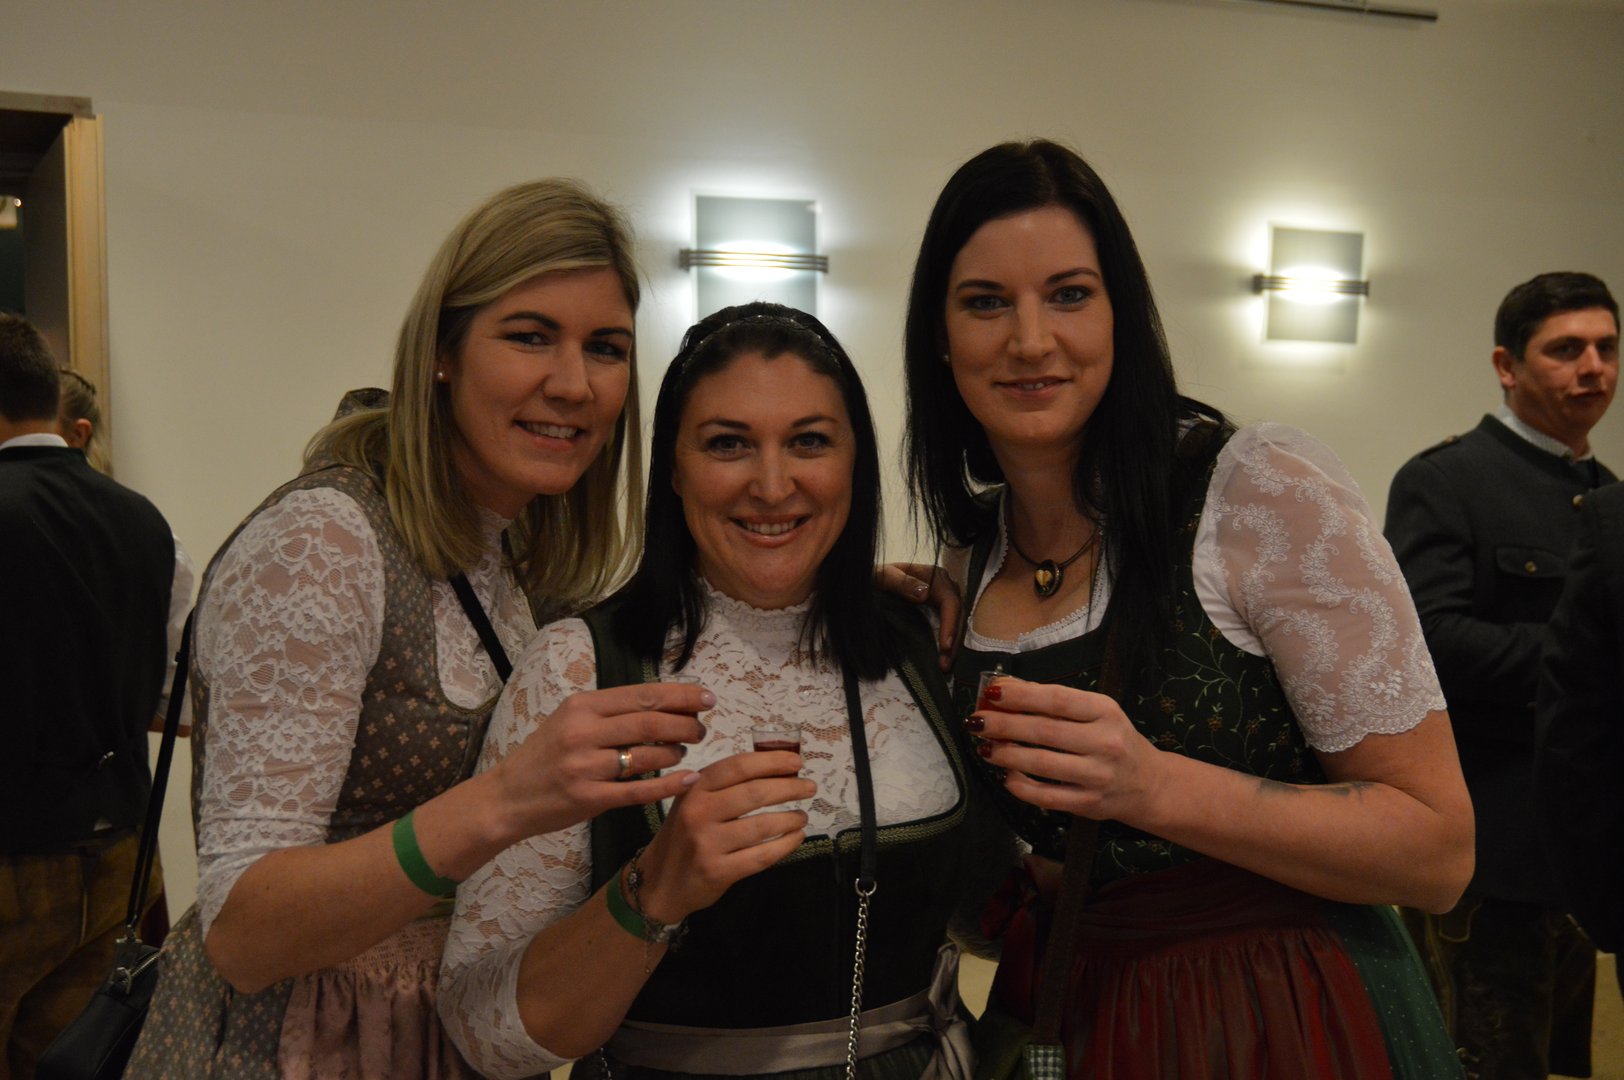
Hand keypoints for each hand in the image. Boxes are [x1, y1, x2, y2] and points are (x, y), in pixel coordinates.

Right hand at [490, 682, 710, 839]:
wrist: (508, 796)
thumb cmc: (545, 755)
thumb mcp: (569, 720)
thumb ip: (610, 712)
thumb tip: (663, 703)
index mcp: (582, 706)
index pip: (642, 695)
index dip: (681, 696)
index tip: (706, 699)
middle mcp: (582, 732)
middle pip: (649, 722)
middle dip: (685, 724)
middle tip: (701, 729)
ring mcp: (585, 766)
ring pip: (646, 755)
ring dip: (674, 753)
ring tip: (684, 752)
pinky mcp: (588, 798)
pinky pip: (639, 791)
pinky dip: (668, 785)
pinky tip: (687, 780)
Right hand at [633, 749, 815, 923]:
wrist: (659, 882)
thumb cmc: (685, 834)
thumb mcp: (693, 801)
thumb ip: (724, 784)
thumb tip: (776, 766)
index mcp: (694, 788)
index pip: (738, 766)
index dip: (771, 761)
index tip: (796, 761)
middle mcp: (698, 812)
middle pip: (755, 793)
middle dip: (790, 787)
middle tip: (809, 787)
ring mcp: (707, 843)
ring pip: (762, 826)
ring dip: (791, 819)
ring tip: (802, 816)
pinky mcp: (718, 871)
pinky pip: (762, 856)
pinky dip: (785, 845)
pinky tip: (795, 838)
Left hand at [875, 561, 961, 669]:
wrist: (872, 580)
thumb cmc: (877, 576)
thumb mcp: (884, 576)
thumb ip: (902, 582)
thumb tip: (925, 594)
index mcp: (934, 576)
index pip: (950, 601)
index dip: (950, 624)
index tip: (944, 646)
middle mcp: (943, 587)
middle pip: (957, 615)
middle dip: (953, 641)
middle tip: (945, 665)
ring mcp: (942, 600)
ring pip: (956, 623)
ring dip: (952, 646)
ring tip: (945, 666)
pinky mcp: (937, 610)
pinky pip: (948, 627)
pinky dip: (947, 643)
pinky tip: (942, 659)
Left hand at [969, 677, 1164, 822]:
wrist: (1149, 784)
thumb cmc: (1114, 740)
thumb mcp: (1095, 713)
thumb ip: (1054, 701)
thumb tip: (1006, 687)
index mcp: (1105, 711)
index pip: (1057, 700)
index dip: (1021, 696)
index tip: (991, 693)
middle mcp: (1105, 742)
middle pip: (1045, 731)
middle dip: (1004, 725)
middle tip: (976, 721)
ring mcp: (1098, 776)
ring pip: (1042, 764)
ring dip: (1007, 754)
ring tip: (985, 747)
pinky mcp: (1089, 804)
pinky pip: (1046, 796)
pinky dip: (1021, 786)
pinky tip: (1006, 775)